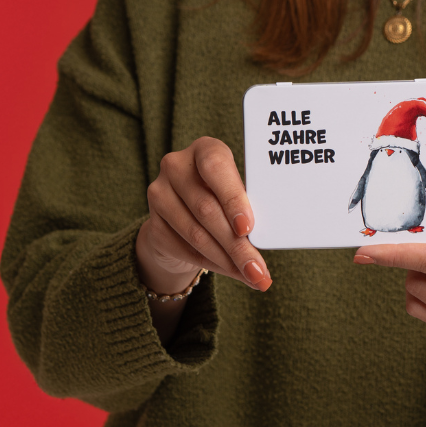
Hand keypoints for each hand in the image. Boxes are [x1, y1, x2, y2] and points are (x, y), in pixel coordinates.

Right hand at [136, 137, 271, 295]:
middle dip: (237, 245)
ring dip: (228, 260)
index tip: (248, 228)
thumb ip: (248, 203)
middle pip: (207, 209)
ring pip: (196, 235)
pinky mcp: (153, 224)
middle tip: (259, 269)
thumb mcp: (237, 188)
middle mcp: (176, 166)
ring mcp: (159, 194)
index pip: (215, 167)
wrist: (185, 209)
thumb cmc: (224, 193)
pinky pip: (186, 250)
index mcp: (205, 149)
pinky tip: (234, 273)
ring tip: (254, 276)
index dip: (232, 199)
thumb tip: (272, 237)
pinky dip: (215, 265)